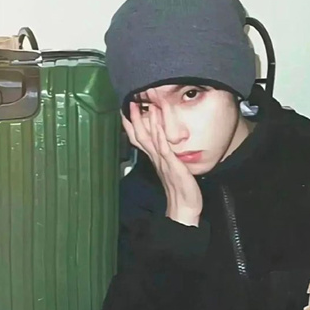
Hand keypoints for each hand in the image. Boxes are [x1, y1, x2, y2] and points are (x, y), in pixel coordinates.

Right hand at [120, 89, 202, 225]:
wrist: (183, 207)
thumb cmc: (179, 189)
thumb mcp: (170, 169)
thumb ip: (165, 157)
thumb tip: (163, 147)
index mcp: (155, 159)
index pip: (139, 139)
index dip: (132, 125)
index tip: (126, 111)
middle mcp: (156, 159)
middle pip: (140, 136)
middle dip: (135, 119)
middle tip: (130, 103)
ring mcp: (163, 162)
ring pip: (150, 140)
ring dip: (147, 123)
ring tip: (143, 107)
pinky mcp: (172, 166)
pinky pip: (164, 149)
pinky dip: (160, 137)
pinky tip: (157, 126)